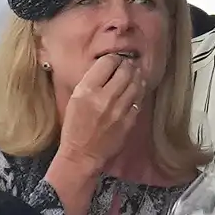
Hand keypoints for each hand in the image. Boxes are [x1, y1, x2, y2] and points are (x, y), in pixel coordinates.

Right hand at [57, 54, 145, 170]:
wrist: (82, 155)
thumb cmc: (75, 126)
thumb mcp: (75, 99)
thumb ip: (91, 81)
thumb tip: (108, 66)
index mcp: (87, 90)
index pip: (107, 62)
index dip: (113, 59)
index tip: (114, 61)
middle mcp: (105, 97)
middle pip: (125, 70)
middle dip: (128, 65)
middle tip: (128, 65)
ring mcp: (119, 109)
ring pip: (136, 83)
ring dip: (137, 76)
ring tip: (135, 74)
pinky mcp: (129, 121)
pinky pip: (139, 100)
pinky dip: (139, 92)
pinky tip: (137, 90)